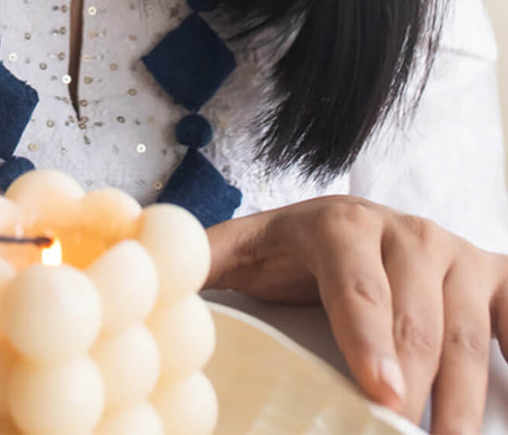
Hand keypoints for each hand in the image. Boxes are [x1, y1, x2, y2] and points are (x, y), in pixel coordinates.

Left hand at [206, 195, 507, 433]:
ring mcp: (452, 253)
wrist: (352, 225)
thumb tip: (149, 269)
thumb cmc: (292, 250)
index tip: (380, 393)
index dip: (368, 338)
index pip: (356, 284)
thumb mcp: (245, 250)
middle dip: (414, 385)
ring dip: (464, 398)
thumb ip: (201, 260)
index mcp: (339, 224)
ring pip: (464, 331)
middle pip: (415, 317)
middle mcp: (403, 231)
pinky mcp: (492, 274)